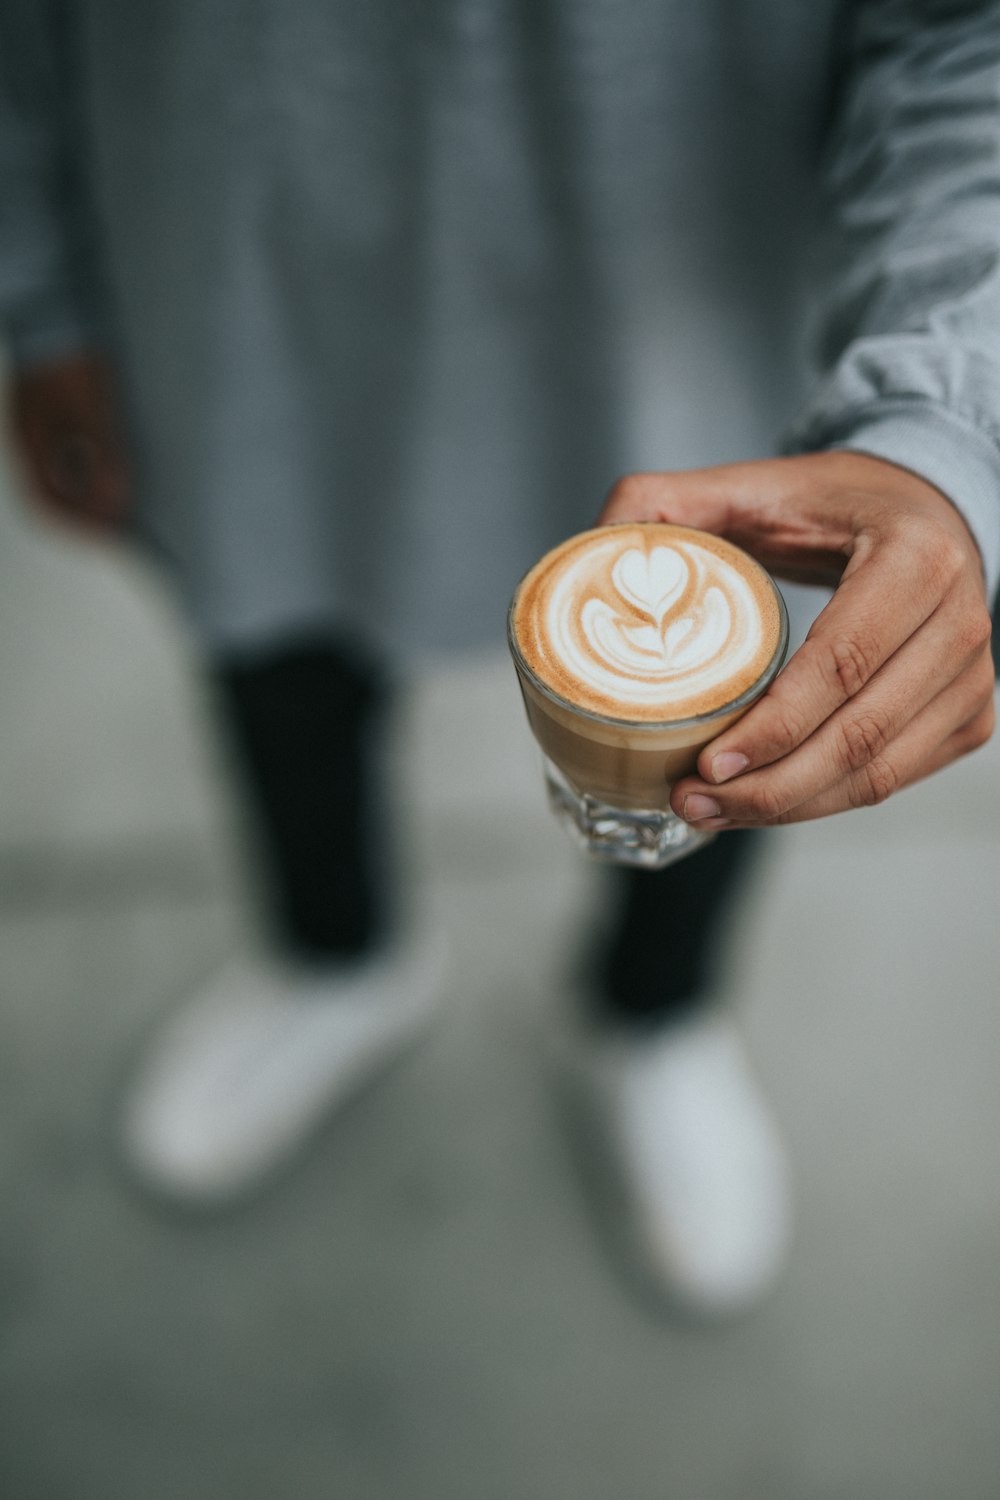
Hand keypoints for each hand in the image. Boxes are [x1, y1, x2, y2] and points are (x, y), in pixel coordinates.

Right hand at [6, 352, 131, 534]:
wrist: (54, 310)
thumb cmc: (71, 357)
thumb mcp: (93, 404)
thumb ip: (103, 450)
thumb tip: (114, 499)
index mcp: (34, 445)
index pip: (49, 505)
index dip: (81, 528)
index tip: (114, 538)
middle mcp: (31, 443)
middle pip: (51, 499)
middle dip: (84, 520)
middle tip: (122, 529)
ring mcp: (38, 431)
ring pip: (56, 482)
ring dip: (85, 502)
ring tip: (121, 507)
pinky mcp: (50, 420)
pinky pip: (63, 462)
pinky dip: (86, 479)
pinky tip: (111, 475)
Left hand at [599, 451, 994, 825]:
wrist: (922, 510)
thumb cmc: (832, 504)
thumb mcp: (751, 485)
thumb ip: (662, 502)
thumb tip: (591, 548)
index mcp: (915, 558)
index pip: (842, 662)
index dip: (774, 726)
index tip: (706, 763)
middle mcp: (962, 620)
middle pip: (861, 735)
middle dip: (768, 787)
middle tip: (690, 801)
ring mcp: (974, 676)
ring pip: (879, 774)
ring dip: (791, 808)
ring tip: (710, 812)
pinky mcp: (971, 716)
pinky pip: (894, 780)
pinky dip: (824, 802)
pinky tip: (761, 803)